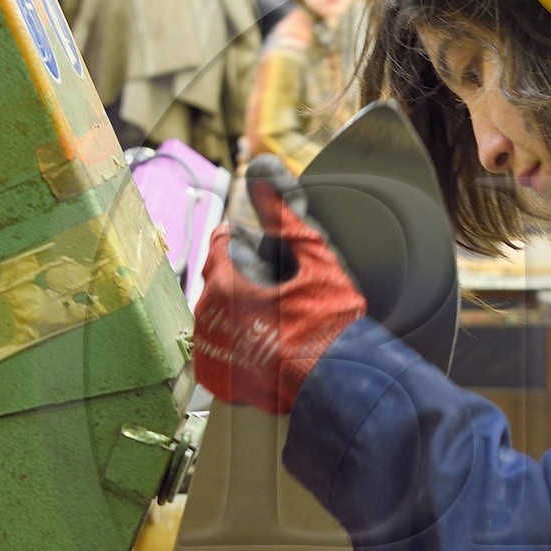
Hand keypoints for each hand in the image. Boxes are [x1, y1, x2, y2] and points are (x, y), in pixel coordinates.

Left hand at [193, 154, 364, 412]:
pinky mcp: (219, 380)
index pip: (222, 243)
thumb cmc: (329, 319)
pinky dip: (238, 344)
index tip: (270, 255)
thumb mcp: (312, 254)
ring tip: (279, 321)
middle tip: (283, 292)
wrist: (340, 382)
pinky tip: (268, 344)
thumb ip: (282, 210)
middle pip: (220, 280)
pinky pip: (219, 350)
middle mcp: (209, 318)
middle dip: (245, 279)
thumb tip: (260, 167)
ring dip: (241, 312)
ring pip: (218, 314)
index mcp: (225, 283)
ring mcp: (212, 352)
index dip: (248, 243)